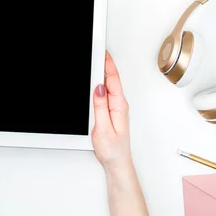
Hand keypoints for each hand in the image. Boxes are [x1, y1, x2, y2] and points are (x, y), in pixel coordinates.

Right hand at [91, 51, 130, 170]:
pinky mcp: (112, 111)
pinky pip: (107, 93)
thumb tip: (98, 88)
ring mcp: (116, 107)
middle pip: (111, 79)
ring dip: (103, 73)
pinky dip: (101, 84)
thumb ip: (100, 107)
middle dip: (104, 64)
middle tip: (97, 51)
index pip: (112, 80)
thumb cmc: (113, 150)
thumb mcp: (103, 128)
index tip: (102, 53)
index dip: (107, 64)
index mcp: (119, 105)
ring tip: (95, 61)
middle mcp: (119, 104)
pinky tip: (96, 81)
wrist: (117, 164)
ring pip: (109, 85)